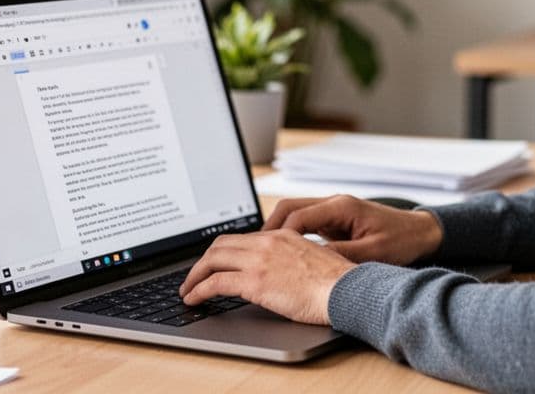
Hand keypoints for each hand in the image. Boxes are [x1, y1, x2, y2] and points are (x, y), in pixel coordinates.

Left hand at [179, 229, 354, 324]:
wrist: (347, 289)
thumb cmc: (338, 282)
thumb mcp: (313, 260)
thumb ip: (293, 260)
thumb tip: (283, 273)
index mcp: (282, 235)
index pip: (242, 238)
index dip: (223, 251)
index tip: (215, 263)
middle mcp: (267, 242)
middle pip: (221, 244)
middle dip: (203, 261)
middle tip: (195, 276)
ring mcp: (259, 260)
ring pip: (212, 260)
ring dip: (194, 276)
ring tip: (188, 290)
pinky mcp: (255, 281)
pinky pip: (215, 283)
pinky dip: (198, 290)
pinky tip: (194, 299)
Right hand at [262, 194, 443, 264]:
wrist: (421, 232)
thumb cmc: (401, 241)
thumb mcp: (373, 254)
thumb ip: (342, 257)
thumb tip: (313, 264)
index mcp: (342, 207)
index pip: (298, 215)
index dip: (279, 234)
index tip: (264, 251)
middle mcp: (334, 204)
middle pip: (289, 208)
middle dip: (269, 228)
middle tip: (254, 250)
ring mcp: (333, 210)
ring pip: (294, 214)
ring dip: (278, 231)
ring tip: (263, 253)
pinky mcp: (334, 220)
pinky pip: (304, 223)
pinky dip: (290, 235)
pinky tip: (283, 253)